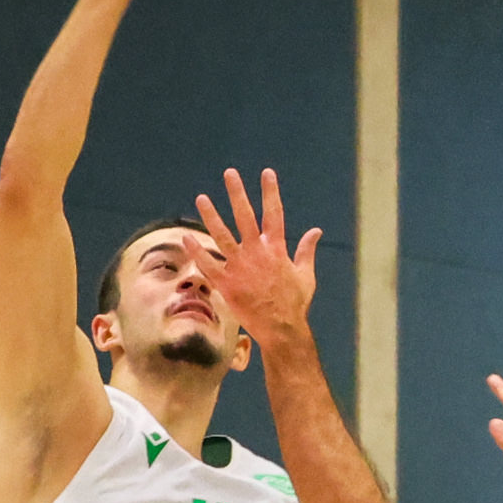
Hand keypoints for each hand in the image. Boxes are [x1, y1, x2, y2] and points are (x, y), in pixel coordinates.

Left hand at [181, 168, 318, 358]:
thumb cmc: (295, 303)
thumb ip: (307, 250)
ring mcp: (240, 268)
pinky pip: (208, 266)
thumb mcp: (306, 274)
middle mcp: (257, 254)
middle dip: (237, 193)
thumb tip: (316, 231)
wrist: (282, 329)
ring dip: (211, 216)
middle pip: (245, 217)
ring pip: (222, 236)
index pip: (274, 214)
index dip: (271, 192)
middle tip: (230, 173)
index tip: (267, 173)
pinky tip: (186, 238)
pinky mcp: (227, 285)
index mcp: (277, 249)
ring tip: (201, 198)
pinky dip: (197, 252)